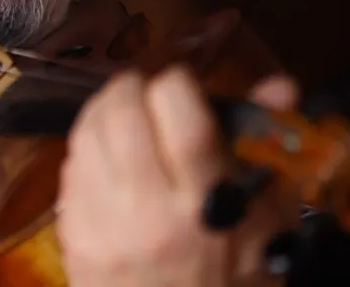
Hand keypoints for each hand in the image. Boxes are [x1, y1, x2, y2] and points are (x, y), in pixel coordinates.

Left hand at [56, 67, 301, 286]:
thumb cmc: (236, 283)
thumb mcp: (268, 224)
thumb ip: (268, 150)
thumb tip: (280, 86)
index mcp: (206, 204)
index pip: (182, 118)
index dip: (177, 84)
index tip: (181, 83)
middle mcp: (149, 211)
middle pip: (122, 117)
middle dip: (130, 87)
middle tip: (142, 88)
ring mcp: (103, 225)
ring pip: (86, 136)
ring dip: (102, 111)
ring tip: (120, 113)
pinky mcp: (72, 238)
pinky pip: (69, 171)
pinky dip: (85, 150)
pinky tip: (103, 155)